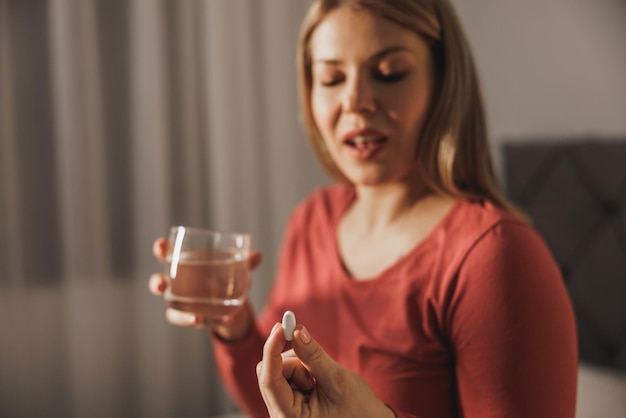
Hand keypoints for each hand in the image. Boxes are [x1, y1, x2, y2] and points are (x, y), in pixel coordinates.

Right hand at [148, 237, 261, 339]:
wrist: (230, 299)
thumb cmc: (224, 273)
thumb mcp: (236, 265)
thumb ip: (246, 260)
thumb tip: (257, 256)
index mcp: (183, 262)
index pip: (166, 253)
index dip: (161, 249)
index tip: (161, 246)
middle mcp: (177, 282)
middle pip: (159, 281)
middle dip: (156, 283)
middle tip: (161, 285)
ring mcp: (181, 302)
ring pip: (171, 308)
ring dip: (180, 314)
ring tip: (195, 317)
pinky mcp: (189, 316)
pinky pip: (190, 321)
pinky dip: (203, 322)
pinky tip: (217, 320)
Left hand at [257, 323, 394, 417]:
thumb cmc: (357, 408)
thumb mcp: (337, 381)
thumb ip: (314, 356)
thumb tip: (296, 331)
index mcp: (290, 417)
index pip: (270, 381)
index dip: (272, 351)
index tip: (280, 327)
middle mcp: (280, 414)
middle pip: (272, 372)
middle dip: (295, 361)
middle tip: (316, 363)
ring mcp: (282, 407)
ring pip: (279, 369)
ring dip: (300, 365)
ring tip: (321, 380)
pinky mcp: (287, 399)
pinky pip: (285, 373)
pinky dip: (300, 367)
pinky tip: (315, 379)